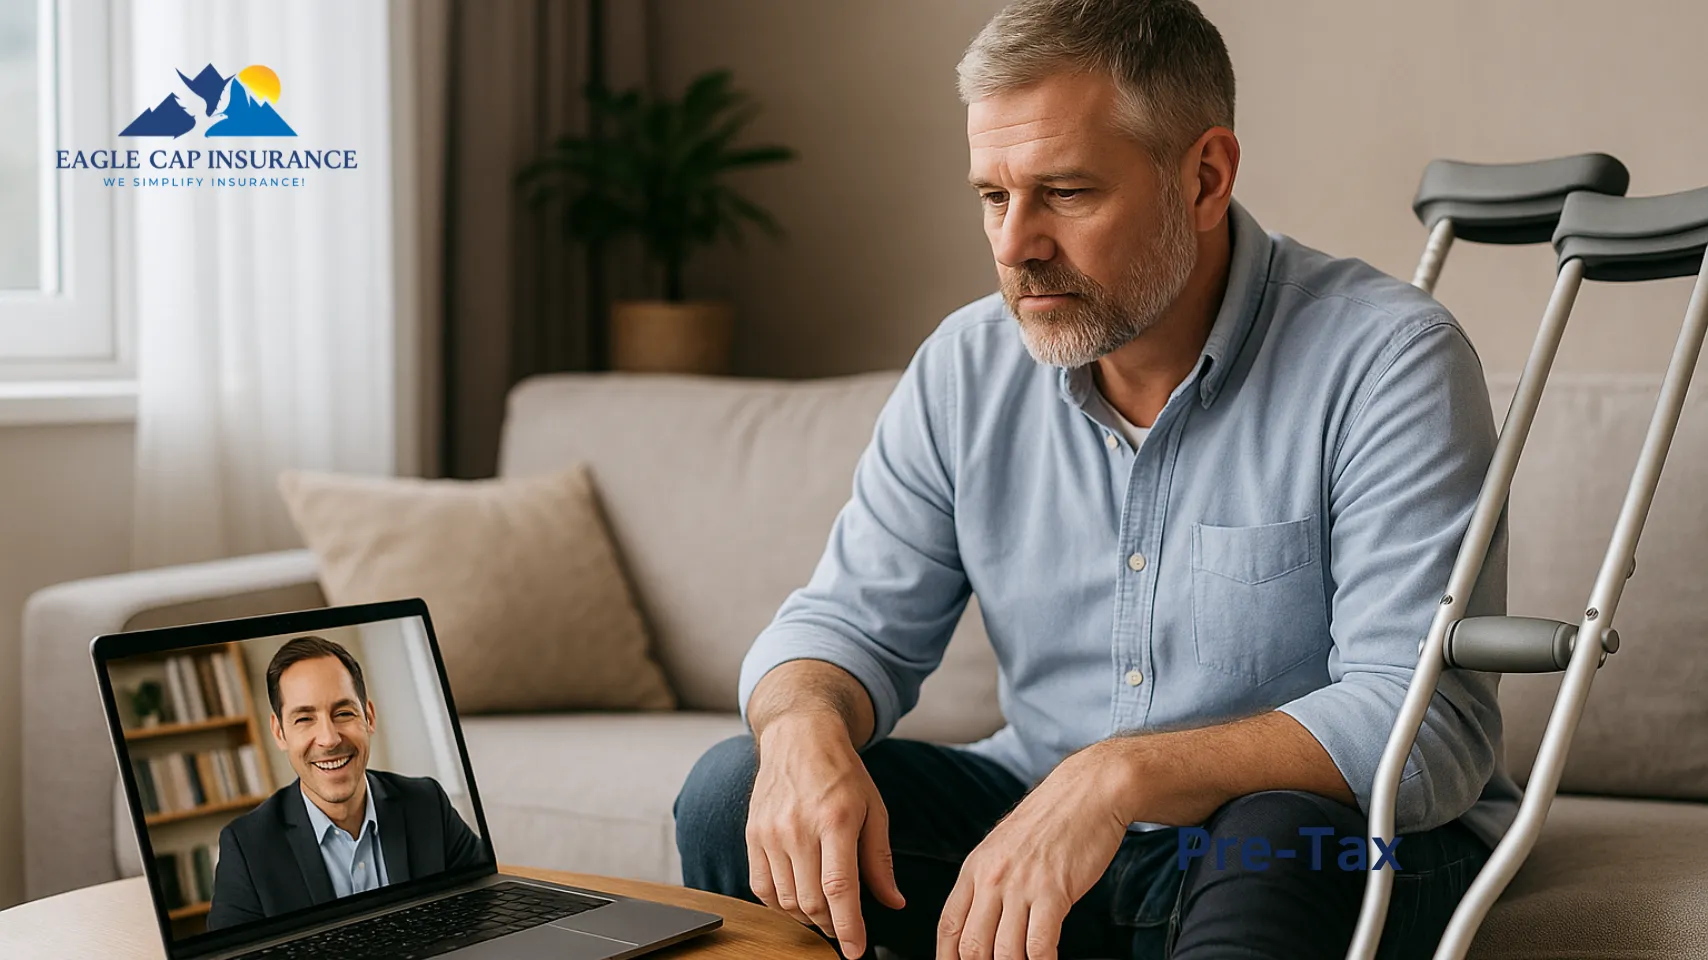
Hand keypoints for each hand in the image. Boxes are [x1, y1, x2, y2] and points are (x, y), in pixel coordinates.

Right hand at [748, 711, 905, 958]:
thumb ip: (880, 860)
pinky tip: (797, 897)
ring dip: (807, 917)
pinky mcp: (752, 835)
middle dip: (831, 926)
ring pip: (786, 900)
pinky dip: (779, 904)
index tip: (855, 951)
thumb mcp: (873, 809)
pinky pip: (761, 887)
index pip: (839, 889)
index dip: (848, 927)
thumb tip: (893, 902)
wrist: (799, 737)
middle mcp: (798, 828)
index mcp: (835, 820)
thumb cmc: (842, 772)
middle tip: (845, 928)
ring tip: (823, 912)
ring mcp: (770, 833)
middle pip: (811, 901)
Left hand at [936, 741, 1132, 959]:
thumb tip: (980, 922)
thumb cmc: (1049, 822)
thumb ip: (988, 883)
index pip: (948, 926)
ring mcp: (1022, 885)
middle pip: (972, 946)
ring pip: (1005, 953)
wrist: (1087, 793)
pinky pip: (1040, 946)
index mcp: (975, 868)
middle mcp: (992, 878)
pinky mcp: (1054, 891)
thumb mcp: (1002, 847)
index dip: (948, 958)